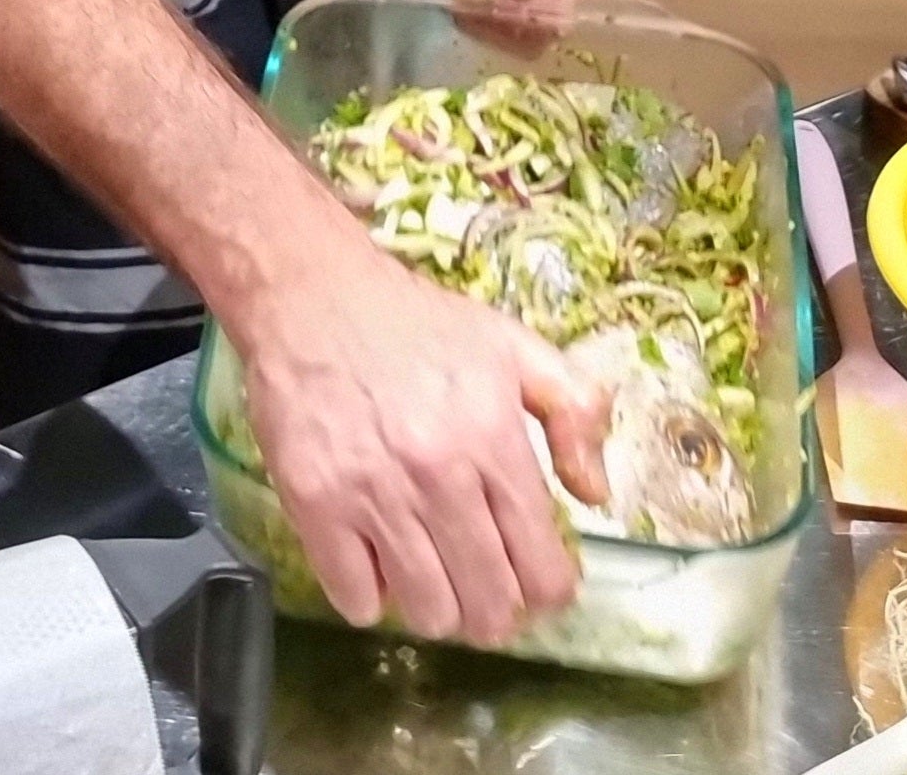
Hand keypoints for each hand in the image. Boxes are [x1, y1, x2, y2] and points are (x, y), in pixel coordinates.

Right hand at [226, 228, 610, 643]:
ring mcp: (373, 494)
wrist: (312, 294)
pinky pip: (354, 598)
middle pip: (488, 607)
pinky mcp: (314, 504)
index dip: (548, 592)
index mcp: (495, 440)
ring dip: (437, 608)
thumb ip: (575, 412)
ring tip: (432, 576)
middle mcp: (439, 476)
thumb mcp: (513, 346)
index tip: (536, 583)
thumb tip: (594, 494)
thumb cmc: (416, 323)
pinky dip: (370, 596)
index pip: (543, 570)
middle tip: (484, 587)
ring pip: (426, 612)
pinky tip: (376, 563)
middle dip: (495, 612)